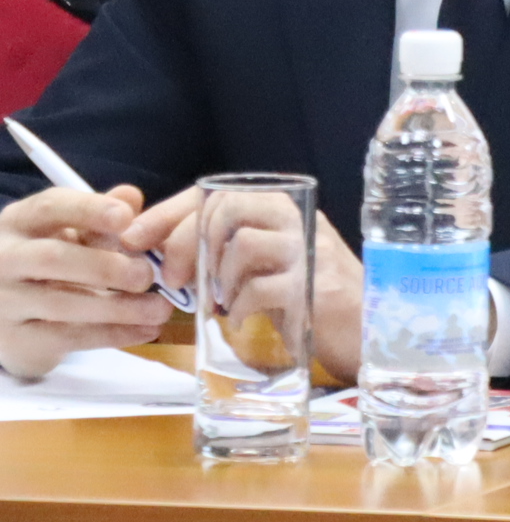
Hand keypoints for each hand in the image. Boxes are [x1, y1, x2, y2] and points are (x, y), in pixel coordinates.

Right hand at [0, 184, 167, 380]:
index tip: (127, 218)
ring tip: (160, 308)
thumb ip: (100, 214)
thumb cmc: (49, 261)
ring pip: (62, 303)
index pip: (50, 207)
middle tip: (147, 275)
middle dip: (106, 267)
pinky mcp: (16, 340)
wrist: (10, 312)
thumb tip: (131, 196)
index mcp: (21, 222)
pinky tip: (146, 330)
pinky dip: (114, 334)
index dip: (90, 210)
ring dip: (119, 308)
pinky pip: (68, 337)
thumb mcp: (69, 231)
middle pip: (53, 258)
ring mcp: (7, 301)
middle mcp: (6, 259)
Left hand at [130, 185, 363, 382]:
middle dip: (185, 244)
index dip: (167, 213)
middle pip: (227, 208)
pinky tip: (238, 319)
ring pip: (243, 244)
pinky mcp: (315, 287)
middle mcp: (298, 218)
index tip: (132, 239)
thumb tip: (157, 249)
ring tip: (219, 301)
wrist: (364, 329)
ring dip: (217, 278)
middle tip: (171, 281)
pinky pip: (259, 288)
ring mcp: (309, 251)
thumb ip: (225, 249)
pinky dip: (237, 307)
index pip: (216, 193)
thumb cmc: (306, 295)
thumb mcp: (264, 264)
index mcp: (283, 206)